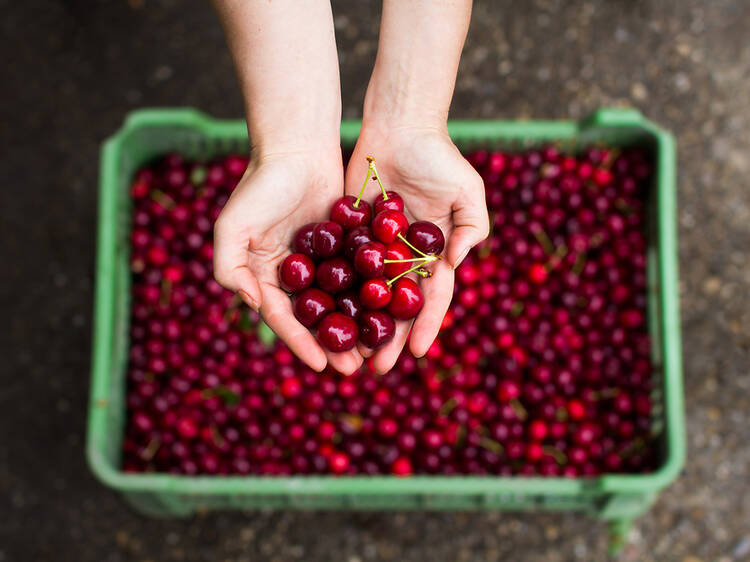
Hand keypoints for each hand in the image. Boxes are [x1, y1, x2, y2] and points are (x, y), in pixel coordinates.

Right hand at [214, 150, 363, 374]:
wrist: (297, 145)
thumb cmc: (260, 184)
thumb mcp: (232, 226)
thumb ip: (227, 267)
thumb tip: (254, 305)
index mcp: (265, 274)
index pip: (284, 317)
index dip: (301, 343)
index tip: (322, 365)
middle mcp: (293, 272)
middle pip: (315, 317)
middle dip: (332, 343)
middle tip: (354, 368)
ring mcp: (321, 259)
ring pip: (341, 301)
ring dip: (355, 326)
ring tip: (374, 349)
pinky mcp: (346, 244)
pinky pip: (359, 274)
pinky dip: (371, 294)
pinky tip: (389, 313)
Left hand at [345, 126, 488, 372]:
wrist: (398, 125)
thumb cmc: (438, 156)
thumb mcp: (467, 189)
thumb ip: (470, 226)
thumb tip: (455, 263)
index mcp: (432, 253)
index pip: (431, 298)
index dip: (426, 326)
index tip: (418, 353)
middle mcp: (403, 257)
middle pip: (395, 306)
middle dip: (389, 338)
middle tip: (376, 368)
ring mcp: (374, 248)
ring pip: (365, 295)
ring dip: (359, 325)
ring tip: (349, 354)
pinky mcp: (349, 234)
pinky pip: (341, 267)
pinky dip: (334, 293)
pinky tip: (324, 317)